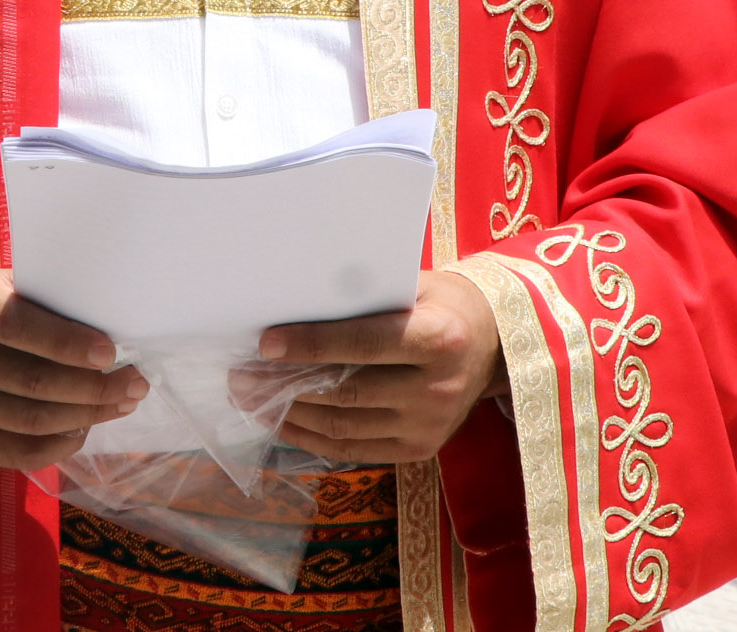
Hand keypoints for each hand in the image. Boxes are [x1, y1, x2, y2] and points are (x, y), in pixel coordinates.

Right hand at [0, 266, 143, 471]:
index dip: (66, 342)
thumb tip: (117, 329)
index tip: (110, 352)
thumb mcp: (17, 282)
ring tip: (122, 403)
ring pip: (31, 420)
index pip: (14, 326)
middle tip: (136, 383)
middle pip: (31, 382)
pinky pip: (18, 452)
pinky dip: (60, 445)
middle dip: (93, 387)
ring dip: (87, 415)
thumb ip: (53, 301)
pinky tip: (86, 427)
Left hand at [260, 270, 504, 463]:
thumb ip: (366, 299)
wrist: (495, 346)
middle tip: (241, 376)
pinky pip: (353, 449)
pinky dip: (312, 437)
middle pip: (347, 392)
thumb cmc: (443, 304)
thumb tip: (295, 303)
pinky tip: (283, 421)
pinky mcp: (420, 450)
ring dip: (290, 415)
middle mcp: (437, 389)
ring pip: (343, 426)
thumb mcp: (414, 287)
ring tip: (251, 399)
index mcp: (439, 338)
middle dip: (286, 386)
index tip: (265, 344)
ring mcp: (430, 426)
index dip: (311, 345)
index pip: (364, 344)